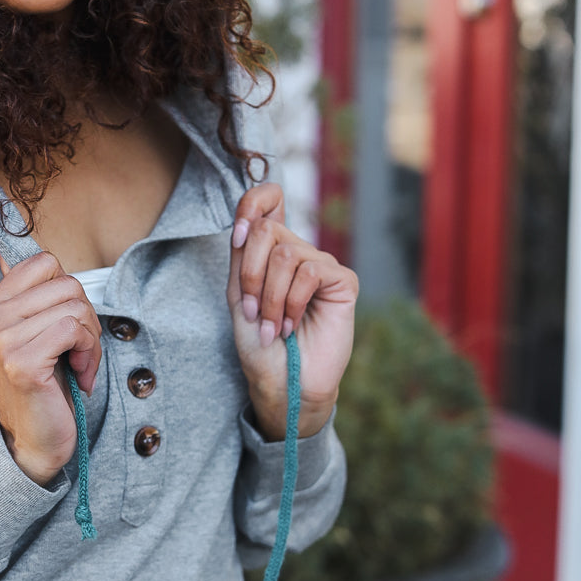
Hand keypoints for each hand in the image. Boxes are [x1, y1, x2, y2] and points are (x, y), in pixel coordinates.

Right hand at [0, 252, 101, 484]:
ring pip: (74, 305)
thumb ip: (31, 295)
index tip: (67, 326)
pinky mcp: (21, 362)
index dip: (69, 292)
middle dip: (86, 317)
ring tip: (78, 364)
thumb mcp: (36, 331)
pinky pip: (73, 328)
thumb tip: (15, 250)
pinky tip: (78, 374)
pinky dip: (89, 352)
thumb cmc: (44, 384)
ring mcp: (1, 340)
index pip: (45, 262)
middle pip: (66, 283)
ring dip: (91, 339)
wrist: (34, 439)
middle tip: (79, 350)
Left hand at [226, 183, 357, 440]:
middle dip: (251, 276)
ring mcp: (322, 265)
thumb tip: (251, 221)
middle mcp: (298, 252)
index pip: (268, 199)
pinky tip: (290, 325)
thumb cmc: (258, 344)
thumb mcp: (239, 295)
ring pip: (285, 253)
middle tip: (252, 312)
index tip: (239, 237)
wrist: (281, 381)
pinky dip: (291, 302)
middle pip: (267, 229)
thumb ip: (242, 256)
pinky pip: (310, 271)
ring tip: (271, 326)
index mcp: (271, 251)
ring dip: (269, 297)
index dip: (252, 203)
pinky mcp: (343, 281)